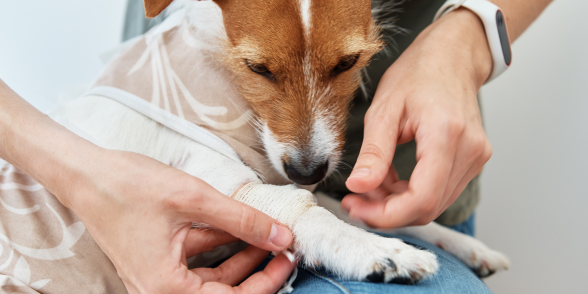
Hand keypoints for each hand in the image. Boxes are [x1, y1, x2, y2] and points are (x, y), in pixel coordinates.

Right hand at [0, 80, 294, 293]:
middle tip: (284, 246)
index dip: (267, 281)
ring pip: (211, 275)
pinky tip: (238, 226)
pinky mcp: (157, 260)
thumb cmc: (127, 185)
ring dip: (240, 255)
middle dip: (257, 269)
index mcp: (165, 287)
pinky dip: (219, 245)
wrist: (84, 173)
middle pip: (222, 290)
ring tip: (267, 232)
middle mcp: (159, 290)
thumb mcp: (194, 199)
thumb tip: (282, 236)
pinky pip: (196, 261)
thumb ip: (242, 220)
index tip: (290, 257)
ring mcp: (157, 277)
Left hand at [342, 9, 492, 227]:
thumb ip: (373, 152)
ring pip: (433, 204)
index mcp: (447, 135)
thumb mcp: (384, 108)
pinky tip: (390, 176)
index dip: (386, 214)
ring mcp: (475, 158)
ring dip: (397, 202)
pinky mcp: (472, 161)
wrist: (452, 57)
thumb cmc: (419, 73)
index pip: (422, 199)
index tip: (356, 208)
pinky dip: (410, 192)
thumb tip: (358, 186)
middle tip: (355, 198)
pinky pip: (439, 191)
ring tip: (372, 181)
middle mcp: (469, 151)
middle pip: (427, 207)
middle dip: (386, 211)